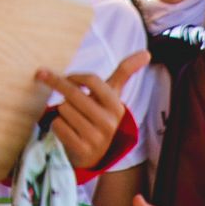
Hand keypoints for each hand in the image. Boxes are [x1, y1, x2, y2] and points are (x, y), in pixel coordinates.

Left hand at [41, 50, 145, 170]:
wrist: (96, 152)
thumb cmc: (101, 113)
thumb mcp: (113, 94)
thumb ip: (125, 72)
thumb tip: (147, 53)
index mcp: (116, 106)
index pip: (91, 79)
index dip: (75, 76)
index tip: (70, 78)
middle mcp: (109, 123)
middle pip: (73, 94)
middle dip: (61, 90)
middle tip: (59, 91)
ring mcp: (96, 139)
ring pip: (63, 109)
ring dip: (61, 110)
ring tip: (73, 118)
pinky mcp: (82, 151)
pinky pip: (58, 126)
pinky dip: (57, 125)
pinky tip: (68, 130)